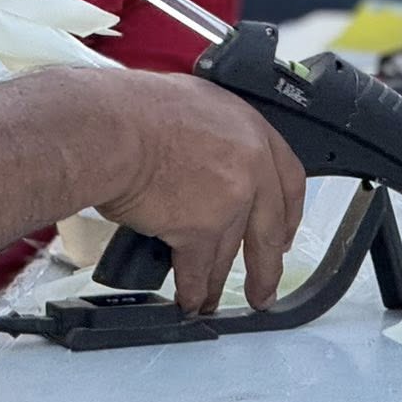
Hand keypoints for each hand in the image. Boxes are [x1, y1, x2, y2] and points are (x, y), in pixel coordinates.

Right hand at [90, 71, 305, 314]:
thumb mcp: (191, 102)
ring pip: (230, 253)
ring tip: (213, 300)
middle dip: (266, 266)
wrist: (113, 127)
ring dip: (220, 282)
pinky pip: (198, 269)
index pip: (288, 179)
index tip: (284, 235)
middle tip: (264, 289)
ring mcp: (229, 201)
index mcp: (249, 129)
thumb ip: (212, 134)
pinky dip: (192, 289)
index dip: (288, 214)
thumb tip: (203, 154)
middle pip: (268, 227)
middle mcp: (249, 166)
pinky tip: (189, 300)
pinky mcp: (200, 230)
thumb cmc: (134, 108)